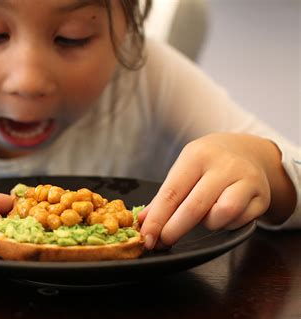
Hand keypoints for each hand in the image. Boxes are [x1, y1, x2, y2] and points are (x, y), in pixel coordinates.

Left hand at [139, 133, 270, 249]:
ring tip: (205, 216)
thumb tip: (143, 222)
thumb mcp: (184, 171)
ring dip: (208, 223)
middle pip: (195, 206)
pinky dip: (227, 224)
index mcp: (197, 156)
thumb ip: (164, 197)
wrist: (248, 152)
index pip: (171, 192)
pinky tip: (223, 215)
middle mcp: (223, 165)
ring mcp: (246, 179)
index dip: (157, 219)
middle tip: (163, 242)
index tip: (147, 237)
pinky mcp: (262, 196)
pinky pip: (239, 221)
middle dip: (175, 229)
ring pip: (221, 214)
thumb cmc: (208, 164)